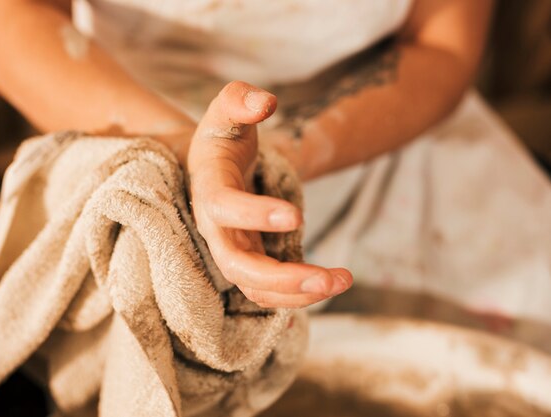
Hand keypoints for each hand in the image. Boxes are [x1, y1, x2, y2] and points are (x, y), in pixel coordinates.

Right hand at [187, 81, 351, 307]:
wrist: (212, 164)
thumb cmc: (223, 135)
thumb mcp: (226, 108)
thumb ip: (240, 99)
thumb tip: (265, 102)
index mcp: (209, 187)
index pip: (223, 208)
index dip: (254, 215)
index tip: (296, 216)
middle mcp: (215, 227)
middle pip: (237, 265)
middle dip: (282, 277)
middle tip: (329, 277)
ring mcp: (230, 248)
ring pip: (255, 287)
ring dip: (297, 293)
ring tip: (343, 280)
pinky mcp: (248, 259)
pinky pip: (267, 290)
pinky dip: (296, 294)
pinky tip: (331, 283)